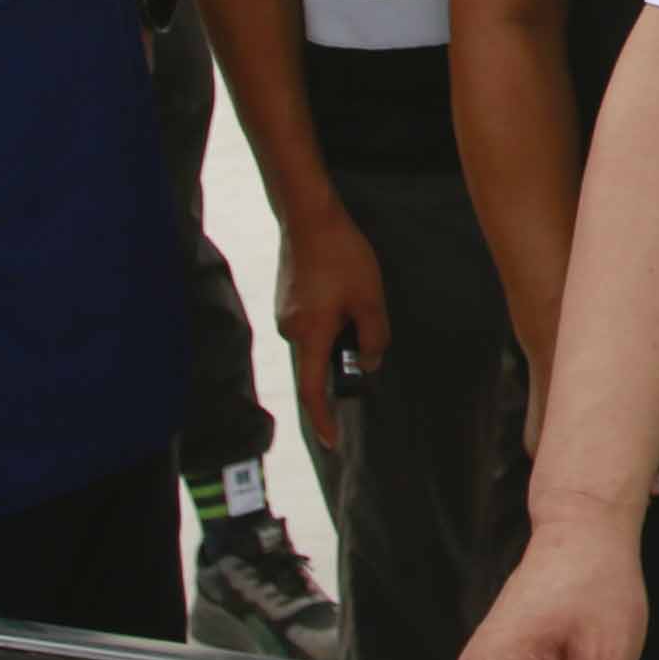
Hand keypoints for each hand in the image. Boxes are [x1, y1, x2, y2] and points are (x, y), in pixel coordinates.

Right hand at [276, 195, 387, 452]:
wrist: (309, 216)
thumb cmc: (341, 256)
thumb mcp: (369, 299)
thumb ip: (373, 337)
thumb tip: (369, 363)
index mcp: (309, 334)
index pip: (312, 390)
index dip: (322, 419)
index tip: (332, 442)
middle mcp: (290, 329)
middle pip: (320, 360)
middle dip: (344, 353)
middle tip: (365, 318)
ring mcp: (285, 313)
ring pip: (318, 338)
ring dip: (340, 330)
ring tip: (355, 292)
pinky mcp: (287, 299)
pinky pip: (312, 322)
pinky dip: (331, 318)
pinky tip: (343, 288)